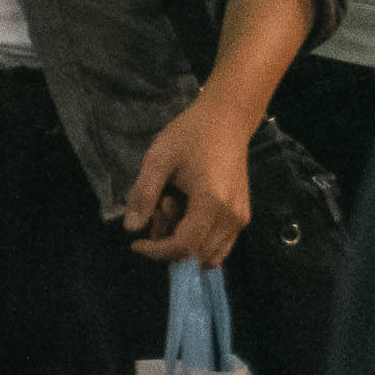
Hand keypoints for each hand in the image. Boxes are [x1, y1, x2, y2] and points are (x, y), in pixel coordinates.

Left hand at [122, 94, 257, 261]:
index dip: (157, 251)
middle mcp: (232, 217)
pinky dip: (201, 242)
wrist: (226, 120)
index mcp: (211, 203)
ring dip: (186, 245)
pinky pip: (222, 242)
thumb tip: (131, 228)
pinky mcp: (243, 214)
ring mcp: (241, 217)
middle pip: (198, 253)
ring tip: (170, 213)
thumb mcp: (158, 159)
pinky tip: (184, 218)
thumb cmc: (189, 136)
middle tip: (156, 215)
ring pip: (212, 253)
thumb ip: (144, 194)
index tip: (135, 244)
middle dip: (170, 245)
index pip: (184, 245)